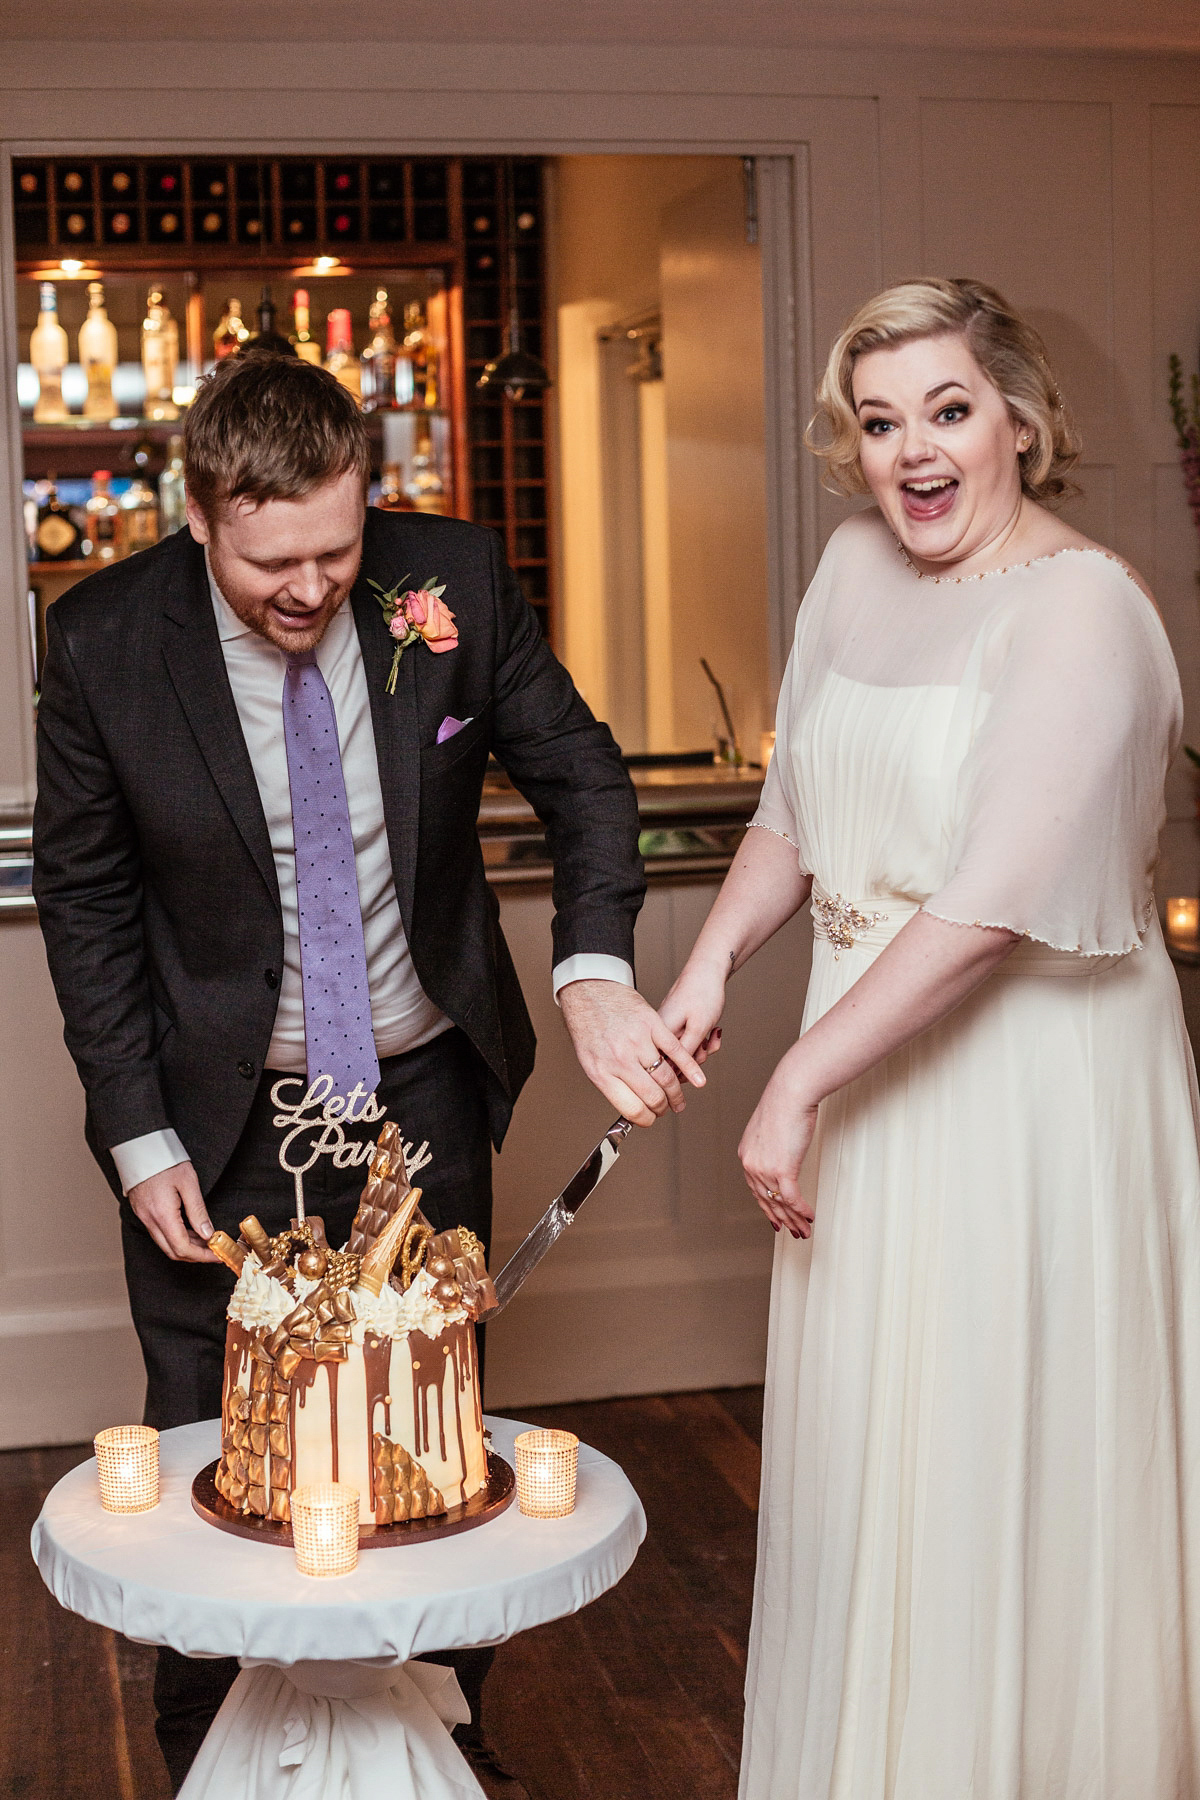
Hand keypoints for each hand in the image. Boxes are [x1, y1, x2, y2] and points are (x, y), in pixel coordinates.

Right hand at [128, 1161, 218, 1262]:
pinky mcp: (142, 1212)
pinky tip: (191, 1231)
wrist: (139, 1147)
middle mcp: (150, 1220)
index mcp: (162, 1214)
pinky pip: (159, 1233)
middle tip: (214, 1252)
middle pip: (172, 1251)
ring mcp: (144, 1217)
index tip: (218, 1255)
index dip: (202, 1256)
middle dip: (195, 1256)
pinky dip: (176, 1237)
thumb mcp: (189, 1183)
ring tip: (206, 1241)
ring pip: (165, 1244)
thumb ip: (198, 1211)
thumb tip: (208, 1234)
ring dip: (186, 1247)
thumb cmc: (165, 1159)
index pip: (183, 1248)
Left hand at [559, 980, 704, 1126]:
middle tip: (665, 1109)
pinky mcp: (652, 1024)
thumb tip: (629, 1106)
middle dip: (662, 1108)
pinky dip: (690, 1068)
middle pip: (653, 1097)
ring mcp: (637, 1041)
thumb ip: (610, 1083)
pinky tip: (698, 1080)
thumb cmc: (589, 1027)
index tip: (650, 1119)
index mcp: (602, 1072)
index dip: (646, 1119)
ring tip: (678, 1100)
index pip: (632, 1109)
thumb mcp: (589, 1061)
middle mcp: (619, 1058)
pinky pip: (676, 1051)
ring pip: (666, 1077)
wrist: (590, 992)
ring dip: (676, 1094)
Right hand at [658, 961, 727, 1063]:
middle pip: (674, 1063)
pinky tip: (713, 1031)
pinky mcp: (676, 1027)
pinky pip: (689, 1043)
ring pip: (685, 1054)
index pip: (663, 1068)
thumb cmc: (703, 994)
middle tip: (707, 1045)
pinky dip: (703, 1040)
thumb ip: (686, 1055)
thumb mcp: (699, 1029)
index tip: (698, 1060)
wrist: (708, 971)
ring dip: (703, 1048)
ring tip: (712, 1034)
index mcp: (659, 1034)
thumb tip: (677, 1076)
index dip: (683, 1071)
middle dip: (696, 1059)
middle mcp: (659, 1034)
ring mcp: (668, 1031)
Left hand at [738, 1059, 818, 1237]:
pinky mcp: (781, 1169)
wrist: (790, 1094)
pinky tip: (809, 1216)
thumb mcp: (771, 1129)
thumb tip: (783, 1155)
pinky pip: (792, 1199)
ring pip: (780, 1203)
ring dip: (794, 1220)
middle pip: (767, 1200)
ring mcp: (764, 1169)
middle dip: (782, 1219)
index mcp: (746, 1155)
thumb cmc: (784, 1104)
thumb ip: (772, 1146)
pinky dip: (802, 1210)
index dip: (767, 1207)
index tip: (776, 1218)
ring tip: (804, 1231)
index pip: (755, 1190)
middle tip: (793, 1231)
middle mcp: (751, 1165)